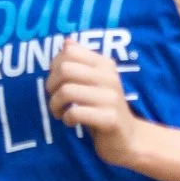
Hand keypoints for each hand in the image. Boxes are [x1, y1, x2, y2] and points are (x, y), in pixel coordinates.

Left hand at [46, 39, 143, 164]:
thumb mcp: (93, 82)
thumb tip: (67, 42)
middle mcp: (110, 78)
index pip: (69, 52)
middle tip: (56, 98)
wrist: (127, 139)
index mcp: (105, 65)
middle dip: (51, 85)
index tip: (58, 81)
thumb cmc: (103, 108)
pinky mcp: (110, 119)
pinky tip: (71, 122)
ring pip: (66, 91)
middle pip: (65, 69)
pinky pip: (75, 113)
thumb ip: (80, 61)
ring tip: (60, 112)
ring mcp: (111, 98)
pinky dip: (67, 118)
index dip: (55, 66)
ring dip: (55, 105)